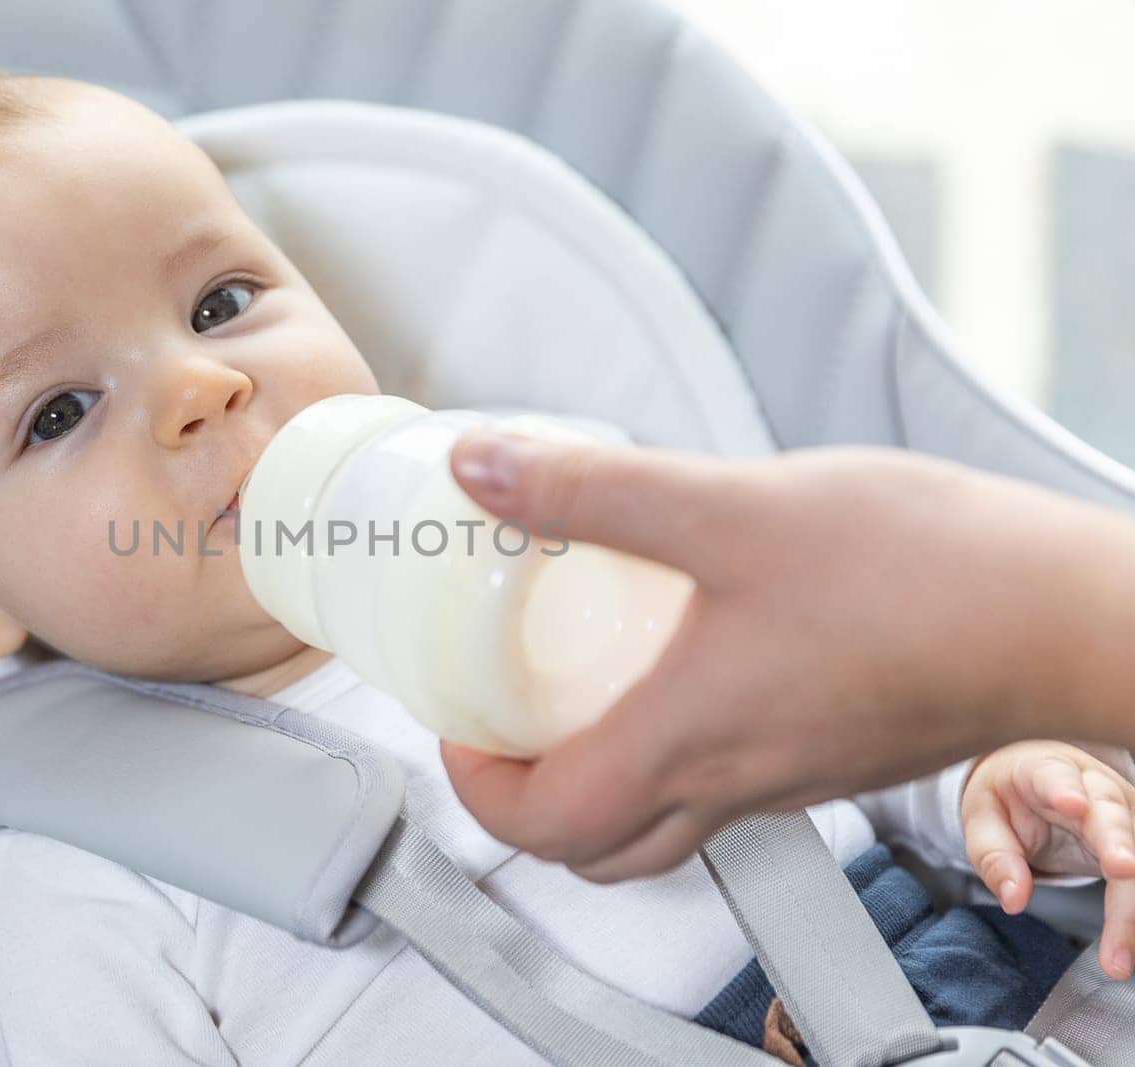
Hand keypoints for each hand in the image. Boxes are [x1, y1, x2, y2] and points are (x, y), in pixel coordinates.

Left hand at [438, 429, 1134, 883]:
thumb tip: (482, 470)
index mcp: (688, 741)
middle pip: (595, 847)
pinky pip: (722, 783)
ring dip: (595, 776)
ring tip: (572, 689)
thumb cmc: (920, 573)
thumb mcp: (726, 508)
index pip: (546, 824)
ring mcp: (787, 778)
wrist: (1063, 616)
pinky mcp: (830, 752)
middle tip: (500, 719)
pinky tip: (676, 660)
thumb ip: (592, 492)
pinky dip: (668, 750)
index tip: (454, 725)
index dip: (476, 788)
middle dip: (525, 797)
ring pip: (660, 823)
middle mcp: (733, 781)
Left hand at [961, 740, 1134, 979]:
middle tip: (1122, 870)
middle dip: (1119, 845)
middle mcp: (1095, 787)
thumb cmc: (1007, 799)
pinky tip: (1132, 946)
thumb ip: (994, 856)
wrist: (1033, 784)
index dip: (1065, 789)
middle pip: (1112, 817)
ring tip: (1120, 954)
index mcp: (1044, 770)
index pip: (1055, 775)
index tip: (1073, 804)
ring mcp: (1125, 812)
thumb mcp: (982, 820)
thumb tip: (1013, 900)